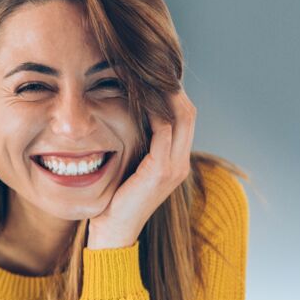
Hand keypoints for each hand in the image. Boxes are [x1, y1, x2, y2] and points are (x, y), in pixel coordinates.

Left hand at [87, 89, 196, 249]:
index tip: (151, 74)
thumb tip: (122, 119)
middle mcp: (180, 163)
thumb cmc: (113, 201)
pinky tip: (139, 96)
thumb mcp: (128, 169)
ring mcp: (174, 167)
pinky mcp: (161, 171)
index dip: (171, 94)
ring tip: (146, 74)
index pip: (183, 117)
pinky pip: (164, 131)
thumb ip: (134, 148)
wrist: (112, 232)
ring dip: (164, 94)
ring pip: (181, 117)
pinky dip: (154, 111)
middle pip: (188, 112)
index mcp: (175, 162)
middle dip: (171, 88)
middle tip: (151, 67)